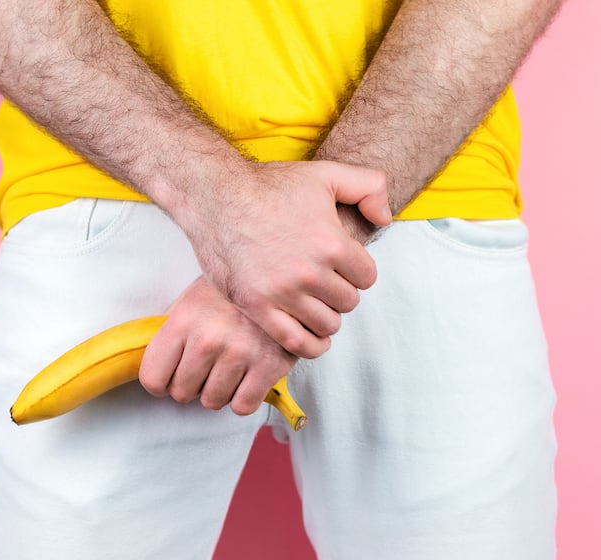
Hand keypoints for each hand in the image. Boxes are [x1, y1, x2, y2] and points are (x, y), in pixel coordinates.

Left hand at [139, 275, 297, 415]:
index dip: (162, 383)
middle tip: (208, 367)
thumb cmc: (229, 295)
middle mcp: (207, 339)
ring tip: (229, 369)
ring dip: (219, 391)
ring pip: (212, 402)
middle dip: (192, 386)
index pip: (152, 379)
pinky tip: (247, 379)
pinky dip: (244, 398)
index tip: (174, 375)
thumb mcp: (190, 301)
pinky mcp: (268, 366)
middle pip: (182, 394)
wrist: (279, 282)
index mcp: (182, 321)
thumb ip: (170, 333)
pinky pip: (243, 406)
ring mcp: (238, 353)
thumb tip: (153, 365)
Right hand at [169, 160, 391, 359]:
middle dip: (339, 291)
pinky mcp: (257, 307)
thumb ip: (369, 187)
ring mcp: (282, 293)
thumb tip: (385, 218)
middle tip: (323, 280)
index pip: (367, 277)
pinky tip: (311, 336)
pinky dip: (310, 344)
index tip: (340, 265)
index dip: (356, 270)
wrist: (216, 196)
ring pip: (326, 324)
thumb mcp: (326, 174)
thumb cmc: (268, 186)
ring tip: (313, 301)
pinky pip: (296, 342)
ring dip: (324, 315)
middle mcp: (309, 272)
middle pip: (348, 302)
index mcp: (332, 244)